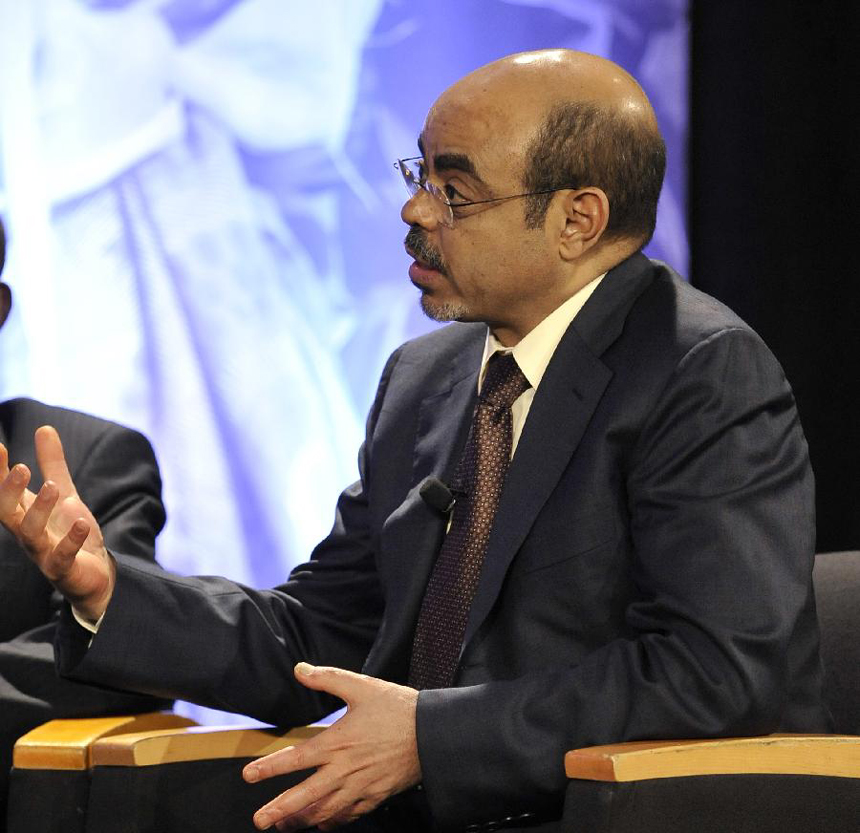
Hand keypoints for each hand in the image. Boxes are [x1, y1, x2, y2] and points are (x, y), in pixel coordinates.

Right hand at [0, 426, 113, 620]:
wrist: (93, 573)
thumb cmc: (68, 532)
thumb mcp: (64, 493)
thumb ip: (53, 464)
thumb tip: (44, 427)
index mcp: (24, 513)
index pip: (4, 491)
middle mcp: (27, 533)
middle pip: (7, 512)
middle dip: (9, 491)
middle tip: (20, 468)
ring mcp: (44, 552)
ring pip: (30, 534)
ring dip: (39, 510)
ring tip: (52, 487)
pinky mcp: (64, 569)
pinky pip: (62, 557)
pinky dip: (70, 541)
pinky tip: (81, 524)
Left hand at [243, 663, 420, 830]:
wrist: (431, 733)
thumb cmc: (396, 707)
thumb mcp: (361, 686)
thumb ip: (328, 678)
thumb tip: (300, 669)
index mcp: (337, 743)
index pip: (295, 759)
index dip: (269, 768)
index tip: (249, 775)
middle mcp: (344, 770)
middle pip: (305, 796)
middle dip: (279, 810)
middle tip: (259, 820)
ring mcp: (360, 787)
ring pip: (325, 811)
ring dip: (302, 820)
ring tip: (284, 827)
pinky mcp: (376, 796)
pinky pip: (348, 815)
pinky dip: (332, 821)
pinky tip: (323, 823)